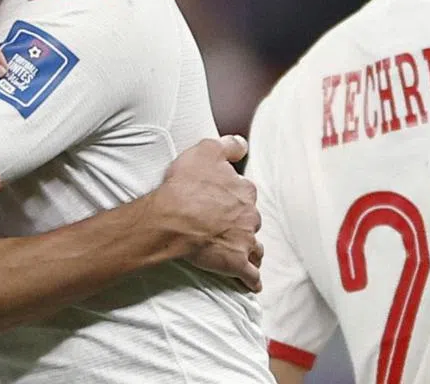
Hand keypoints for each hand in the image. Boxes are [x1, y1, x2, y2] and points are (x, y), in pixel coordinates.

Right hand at [154, 136, 262, 291]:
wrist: (174, 218)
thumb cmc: (186, 185)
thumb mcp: (205, 151)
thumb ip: (227, 145)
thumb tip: (242, 144)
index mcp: (244, 191)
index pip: (246, 192)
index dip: (235, 195)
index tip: (226, 199)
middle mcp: (250, 216)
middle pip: (252, 221)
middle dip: (244, 223)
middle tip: (229, 226)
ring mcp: (245, 241)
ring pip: (255, 247)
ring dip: (251, 250)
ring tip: (244, 253)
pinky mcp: (236, 264)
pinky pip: (250, 275)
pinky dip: (251, 280)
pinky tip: (251, 284)